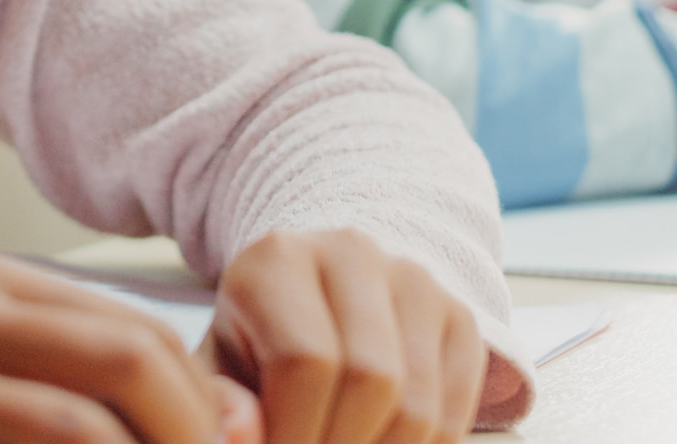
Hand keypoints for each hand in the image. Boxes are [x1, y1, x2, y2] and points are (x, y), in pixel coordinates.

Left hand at [204, 229, 485, 443]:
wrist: (314, 304)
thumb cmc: (257, 346)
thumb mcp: (221, 367)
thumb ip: (220, 401)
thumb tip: (240, 434)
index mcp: (279, 259)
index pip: (306, 361)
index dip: (296, 434)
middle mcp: (351, 252)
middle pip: (372, 380)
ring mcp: (412, 279)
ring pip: (419, 404)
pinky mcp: (456, 314)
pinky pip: (457, 410)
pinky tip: (380, 442)